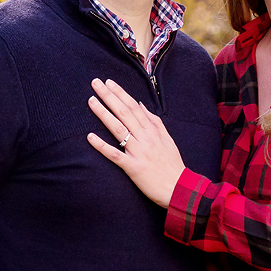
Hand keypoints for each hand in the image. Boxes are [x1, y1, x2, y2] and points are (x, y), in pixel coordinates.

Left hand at [86, 78, 185, 207]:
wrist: (180, 188)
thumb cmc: (172, 164)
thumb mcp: (167, 139)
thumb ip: (154, 121)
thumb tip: (141, 104)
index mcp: (152, 131)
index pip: (134, 107)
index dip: (121, 93)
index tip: (109, 82)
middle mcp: (145, 138)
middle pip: (124, 113)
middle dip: (109, 96)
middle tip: (95, 83)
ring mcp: (138, 152)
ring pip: (118, 129)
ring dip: (103, 114)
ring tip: (91, 101)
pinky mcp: (133, 168)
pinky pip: (115, 155)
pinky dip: (102, 145)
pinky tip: (90, 136)